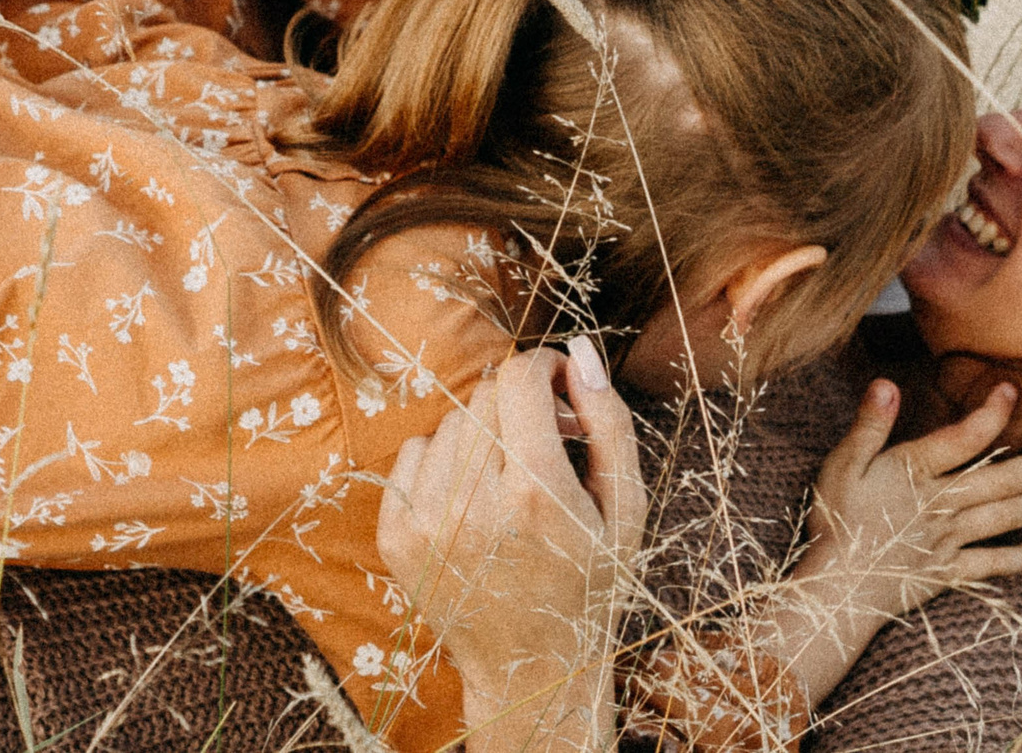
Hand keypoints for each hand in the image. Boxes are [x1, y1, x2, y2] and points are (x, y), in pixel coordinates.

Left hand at [378, 339, 645, 750]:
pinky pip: (415, 453)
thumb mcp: (626, 509)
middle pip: (486, 396)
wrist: (530, 670)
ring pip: (451, 422)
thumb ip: (608, 423)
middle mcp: (473, 506)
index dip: (544, 367)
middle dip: (519, 403)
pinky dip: (445, 463)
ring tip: (511, 480)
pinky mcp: (396, 535)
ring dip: (483, 434)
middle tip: (545, 439)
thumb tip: (577, 352)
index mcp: (536, 495)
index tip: (560, 386)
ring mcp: (426, 522)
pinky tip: (474, 501)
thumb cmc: (590, 582)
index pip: (520, 379)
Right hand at [641, 382, 1021, 749]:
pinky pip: (992, 564)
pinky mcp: (948, 571)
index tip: (1012, 391)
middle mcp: (942, 504)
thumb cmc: (835, 520)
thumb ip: (869, 425)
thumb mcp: (842, 464)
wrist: (839, 587)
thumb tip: (887, 383)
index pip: (964, 436)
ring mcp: (949, 540)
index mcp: (915, 472)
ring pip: (1004, 517)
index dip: (991, 413)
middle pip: (1000, 480)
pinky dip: (1020, 558)